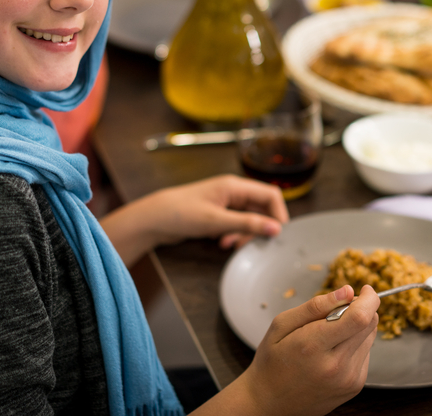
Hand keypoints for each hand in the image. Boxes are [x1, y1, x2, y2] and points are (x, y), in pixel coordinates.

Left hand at [144, 174, 287, 248]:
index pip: (270, 195)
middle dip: (260, 227)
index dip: (278, 214)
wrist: (153, 219)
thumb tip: (275, 229)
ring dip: (245, 233)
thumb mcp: (216, 221)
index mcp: (234, 186)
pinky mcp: (217, 214)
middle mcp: (232, 192)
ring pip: (249, 218)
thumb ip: (247, 224)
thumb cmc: (180, 213)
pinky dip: (234, 235)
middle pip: (261, 208)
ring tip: (232, 245)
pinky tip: (223, 243)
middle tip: (252, 244)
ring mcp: (225, 203)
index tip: (277, 234)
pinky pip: (236, 224)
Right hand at [198, 285, 378, 415]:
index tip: (364, 289)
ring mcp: (348, 379)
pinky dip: (354, 344)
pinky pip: (366, 353)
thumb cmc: (271, 362)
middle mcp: (337, 366)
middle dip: (361, 308)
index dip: (368, 298)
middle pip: (369, 324)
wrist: (270, 403)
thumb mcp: (282, 325)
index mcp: (314, 346)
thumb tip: (347, 291)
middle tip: (339, 309)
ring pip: (370, 337)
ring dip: (357, 327)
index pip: (359, 317)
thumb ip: (316, 305)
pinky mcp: (355, 386)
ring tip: (330, 334)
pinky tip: (333, 351)